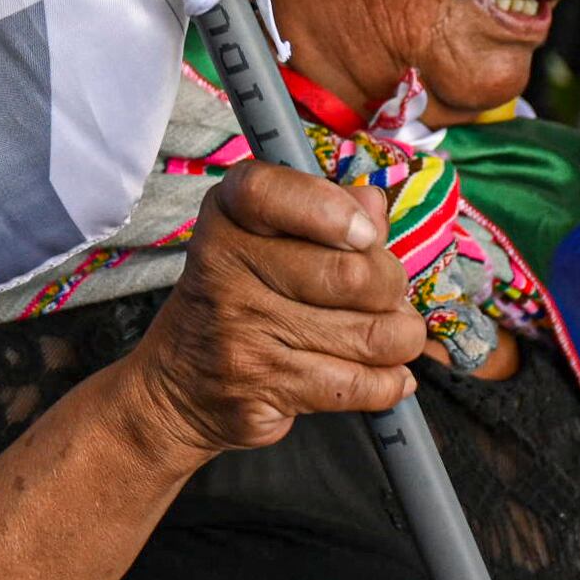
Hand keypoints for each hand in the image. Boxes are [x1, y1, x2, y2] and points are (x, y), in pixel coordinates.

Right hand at [121, 163, 422, 461]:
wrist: (180, 388)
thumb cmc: (241, 304)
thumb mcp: (264, 244)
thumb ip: (323, 214)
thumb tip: (374, 203)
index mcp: (225, 221)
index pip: (266, 191)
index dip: (328, 209)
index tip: (365, 234)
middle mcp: (224, 271)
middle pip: (353, 273)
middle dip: (391, 288)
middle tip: (383, 297)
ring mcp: (241, 332)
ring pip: (371, 335)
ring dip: (399, 339)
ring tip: (386, 338)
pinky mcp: (264, 387)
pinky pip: (364, 384)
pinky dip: (391, 382)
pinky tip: (381, 375)